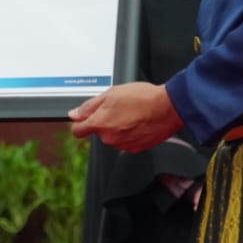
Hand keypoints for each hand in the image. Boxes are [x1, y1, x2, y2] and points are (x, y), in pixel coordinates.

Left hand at [68, 82, 184, 152]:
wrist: (168, 108)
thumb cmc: (143, 98)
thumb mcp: (111, 94)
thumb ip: (89, 106)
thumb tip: (74, 114)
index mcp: (100, 124)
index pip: (77, 130)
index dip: (80, 122)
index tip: (83, 118)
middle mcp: (109, 138)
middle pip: (99, 131)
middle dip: (105, 121)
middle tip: (119, 108)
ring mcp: (123, 145)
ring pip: (114, 136)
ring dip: (119, 127)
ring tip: (132, 113)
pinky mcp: (136, 148)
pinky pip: (127, 141)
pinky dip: (131, 133)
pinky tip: (139, 121)